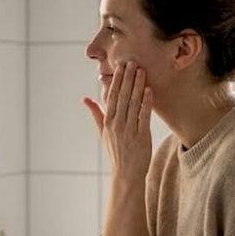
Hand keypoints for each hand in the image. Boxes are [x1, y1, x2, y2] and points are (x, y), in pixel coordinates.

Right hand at [83, 61, 153, 181]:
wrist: (126, 173)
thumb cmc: (116, 151)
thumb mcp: (103, 133)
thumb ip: (96, 114)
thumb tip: (85, 99)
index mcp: (108, 122)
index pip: (112, 96)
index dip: (117, 80)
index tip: (121, 66)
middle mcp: (117, 124)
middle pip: (123, 96)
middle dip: (128, 78)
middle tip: (132, 62)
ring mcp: (129, 130)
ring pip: (133, 103)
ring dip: (138, 85)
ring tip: (142, 71)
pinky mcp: (142, 136)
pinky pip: (144, 116)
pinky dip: (146, 102)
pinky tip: (149, 89)